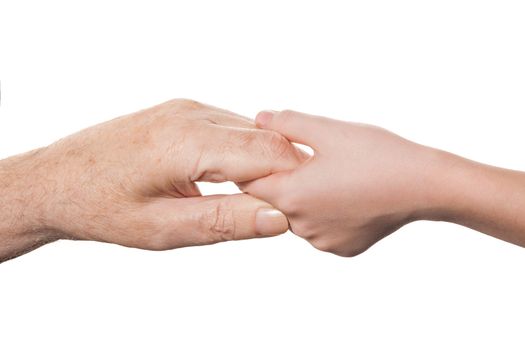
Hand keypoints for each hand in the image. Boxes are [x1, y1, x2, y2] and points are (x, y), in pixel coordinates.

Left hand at [0, 99, 304, 260]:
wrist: (57, 180)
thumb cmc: (102, 207)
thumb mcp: (164, 228)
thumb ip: (225, 221)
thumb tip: (279, 219)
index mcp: (187, 142)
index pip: (269, 153)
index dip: (295, 182)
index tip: (304, 210)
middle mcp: (192, 115)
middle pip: (267, 138)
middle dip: (286, 173)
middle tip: (289, 209)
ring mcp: (187, 109)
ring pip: (252, 131)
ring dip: (267, 163)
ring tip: (263, 199)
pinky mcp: (183, 112)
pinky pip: (231, 128)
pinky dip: (246, 152)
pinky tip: (238, 179)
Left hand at [242, 110, 445, 256]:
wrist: (425, 186)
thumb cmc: (377, 154)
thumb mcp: (328, 130)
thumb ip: (287, 123)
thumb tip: (259, 118)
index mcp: (292, 196)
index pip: (250, 184)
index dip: (253, 166)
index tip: (266, 152)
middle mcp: (302, 227)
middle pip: (274, 201)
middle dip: (284, 180)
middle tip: (307, 159)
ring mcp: (323, 241)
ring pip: (298, 216)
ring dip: (305, 198)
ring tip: (331, 175)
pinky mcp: (343, 248)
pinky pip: (321, 229)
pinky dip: (325, 213)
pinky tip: (346, 194)